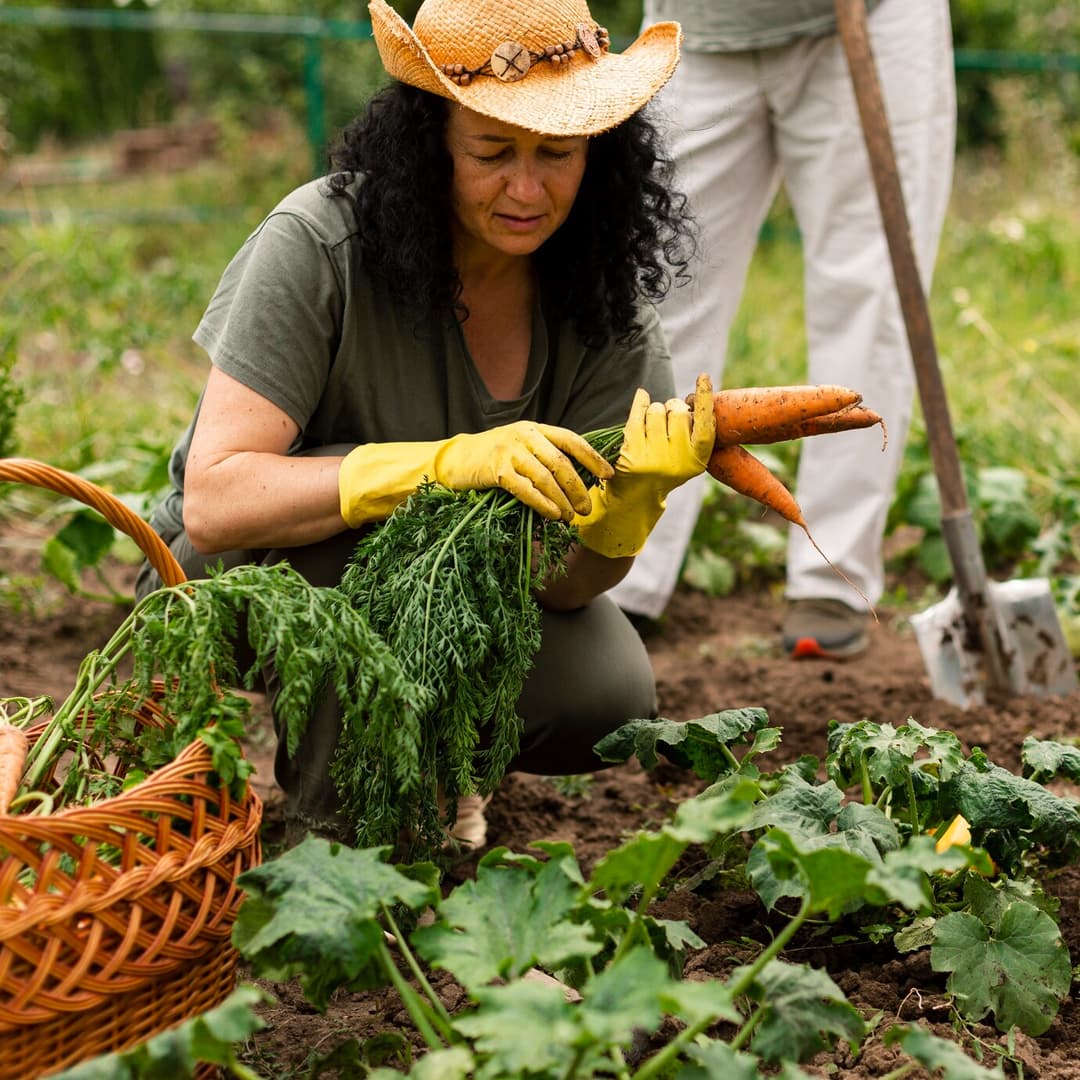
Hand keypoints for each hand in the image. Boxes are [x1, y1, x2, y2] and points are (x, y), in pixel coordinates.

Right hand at [435, 422, 612, 519]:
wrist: (455, 459)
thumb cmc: (492, 457)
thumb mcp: (521, 447)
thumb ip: (544, 455)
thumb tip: (578, 480)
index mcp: (536, 429)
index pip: (571, 440)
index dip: (592, 458)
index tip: (608, 475)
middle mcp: (525, 436)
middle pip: (561, 462)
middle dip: (578, 487)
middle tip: (587, 507)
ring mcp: (510, 452)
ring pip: (545, 477)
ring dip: (562, 499)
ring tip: (571, 517)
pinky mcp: (496, 470)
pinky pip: (525, 489)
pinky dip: (542, 503)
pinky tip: (552, 515)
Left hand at [573, 373, 714, 557]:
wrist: (637, 496)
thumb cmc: (666, 469)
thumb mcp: (687, 458)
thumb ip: (693, 432)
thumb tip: (691, 399)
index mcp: (697, 459)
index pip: (705, 425)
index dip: (705, 400)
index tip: (703, 378)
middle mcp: (678, 459)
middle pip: (677, 411)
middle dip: (671, 408)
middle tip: (667, 418)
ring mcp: (654, 457)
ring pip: (655, 410)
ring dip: (654, 410)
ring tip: (653, 426)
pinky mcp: (632, 453)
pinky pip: (637, 415)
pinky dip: (639, 403)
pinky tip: (641, 398)